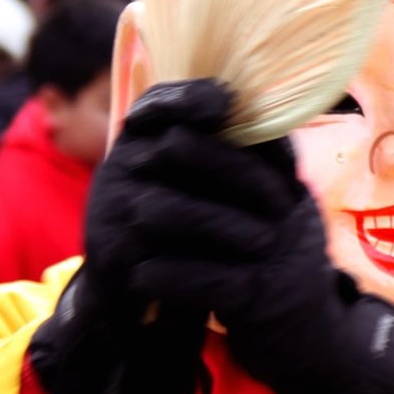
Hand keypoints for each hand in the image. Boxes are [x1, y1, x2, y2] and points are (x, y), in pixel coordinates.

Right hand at [28, 80, 253, 393]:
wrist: (129, 295)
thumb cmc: (176, 229)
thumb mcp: (193, 184)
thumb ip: (221, 153)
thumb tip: (278, 131)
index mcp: (137, 142)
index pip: (155, 104)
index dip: (189, 97)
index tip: (227, 102)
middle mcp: (118, 168)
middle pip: (174, 149)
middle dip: (234, 168)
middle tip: (283, 196)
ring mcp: (109, 212)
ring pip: (167, 206)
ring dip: (223, 223)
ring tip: (267, 240)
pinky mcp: (112, 257)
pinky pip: (157, 257)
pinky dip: (204, 264)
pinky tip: (240, 272)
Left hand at [86, 88, 393, 393]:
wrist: (321, 353)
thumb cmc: (283, 278)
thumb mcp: (284, 224)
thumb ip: (257, 185)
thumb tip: (216, 129)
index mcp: (296, 198)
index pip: (272, 146)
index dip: (232, 123)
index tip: (194, 106)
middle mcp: (296, 224)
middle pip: (249, 177)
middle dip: (200, 155)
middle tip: (154, 146)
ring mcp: (282, 264)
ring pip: (224, 226)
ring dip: (174, 214)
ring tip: (134, 211)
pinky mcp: (263, 305)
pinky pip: (210, 282)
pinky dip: (171, 276)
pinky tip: (140, 273)